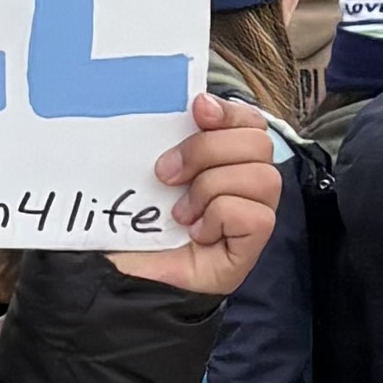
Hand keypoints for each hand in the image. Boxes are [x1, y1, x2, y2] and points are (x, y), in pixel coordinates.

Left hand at [107, 93, 280, 297]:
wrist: (119, 280)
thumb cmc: (134, 227)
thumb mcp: (147, 174)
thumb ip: (170, 137)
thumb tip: (194, 102)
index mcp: (223, 161)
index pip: (251, 121)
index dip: (229, 111)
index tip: (197, 110)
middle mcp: (244, 185)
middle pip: (258, 142)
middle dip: (206, 150)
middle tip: (166, 174)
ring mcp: (252, 216)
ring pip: (262, 177)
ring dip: (211, 188)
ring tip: (181, 212)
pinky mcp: (251, 246)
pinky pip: (255, 216)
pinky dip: (219, 218)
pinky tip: (197, 233)